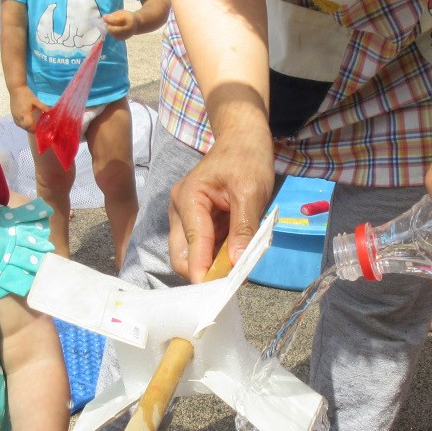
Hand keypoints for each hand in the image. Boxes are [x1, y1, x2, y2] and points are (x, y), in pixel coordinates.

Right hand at [9, 87, 47, 131]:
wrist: (16, 89)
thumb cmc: (26, 94)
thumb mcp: (35, 100)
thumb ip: (42, 106)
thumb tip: (50, 112)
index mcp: (25, 113)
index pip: (29, 125)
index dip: (34, 129)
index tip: (39, 130)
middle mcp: (19, 116)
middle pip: (25, 127)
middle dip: (31, 130)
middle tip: (37, 129)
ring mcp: (15, 115)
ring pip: (20, 126)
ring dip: (26, 128)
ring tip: (32, 127)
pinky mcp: (13, 114)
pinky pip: (17, 123)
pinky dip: (21, 125)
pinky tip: (25, 123)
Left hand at [100, 10, 136, 39]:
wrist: (136, 25)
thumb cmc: (127, 17)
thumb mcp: (121, 13)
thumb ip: (114, 15)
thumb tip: (104, 18)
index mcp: (129, 21)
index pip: (117, 21)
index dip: (109, 19)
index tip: (104, 17)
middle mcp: (128, 30)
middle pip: (114, 30)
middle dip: (109, 26)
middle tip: (106, 23)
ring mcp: (126, 35)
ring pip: (113, 33)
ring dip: (109, 29)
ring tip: (111, 25)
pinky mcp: (122, 39)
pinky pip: (114, 36)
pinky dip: (111, 32)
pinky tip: (113, 28)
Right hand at [168, 127, 275, 279]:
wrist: (243, 136)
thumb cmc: (247, 157)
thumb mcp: (251, 192)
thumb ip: (243, 229)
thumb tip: (237, 264)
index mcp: (188, 199)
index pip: (192, 246)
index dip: (205, 273)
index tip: (220, 294)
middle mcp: (180, 210)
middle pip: (182, 256)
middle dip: (205, 273)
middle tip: (233, 284)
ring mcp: (187, 216)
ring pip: (192, 255)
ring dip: (213, 266)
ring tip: (239, 269)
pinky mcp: (198, 221)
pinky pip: (204, 247)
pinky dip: (218, 256)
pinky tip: (237, 256)